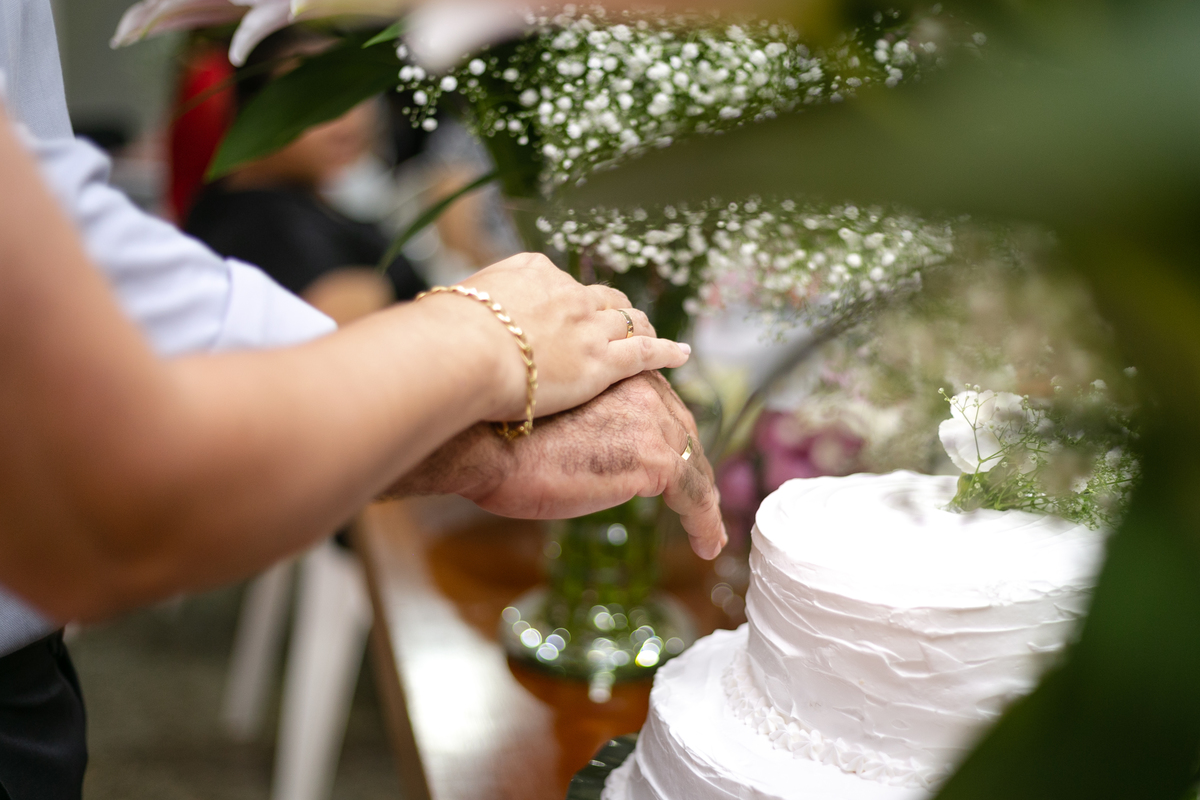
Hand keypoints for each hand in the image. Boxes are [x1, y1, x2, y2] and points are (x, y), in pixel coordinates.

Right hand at [390, 371, 727, 559]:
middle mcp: (644, 388)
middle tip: (703, 503)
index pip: (662, 409)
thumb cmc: (500, 434)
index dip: (674, 440)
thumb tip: (594, 458)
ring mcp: (653, 421)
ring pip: (694, 465)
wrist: (486, 442)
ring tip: (709, 533)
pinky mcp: (654, 458)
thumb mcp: (555, 419)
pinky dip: (704, 523)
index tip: (678, 464)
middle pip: (684, 435)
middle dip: (695, 471)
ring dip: (703, 502)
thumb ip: (587, 429)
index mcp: (619, 373)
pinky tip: (707, 545)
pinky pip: (693, 495)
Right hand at [451, 253, 691, 419]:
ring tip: (649, 335)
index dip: (569, 301)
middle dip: (613, 309)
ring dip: (640, 327)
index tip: (569, 312)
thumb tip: (462, 310)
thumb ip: (474, 303)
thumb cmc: (447, 334)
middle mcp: (567, 293)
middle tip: (620, 322)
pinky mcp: (601, 362)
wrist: (463, 351)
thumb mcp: (457, 302)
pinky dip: (667, 351)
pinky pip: (646, 352)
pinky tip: (681, 354)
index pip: (559, 283)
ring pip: (628, 321)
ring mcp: (588, 327)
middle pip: (602, 298)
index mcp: (533, 271)